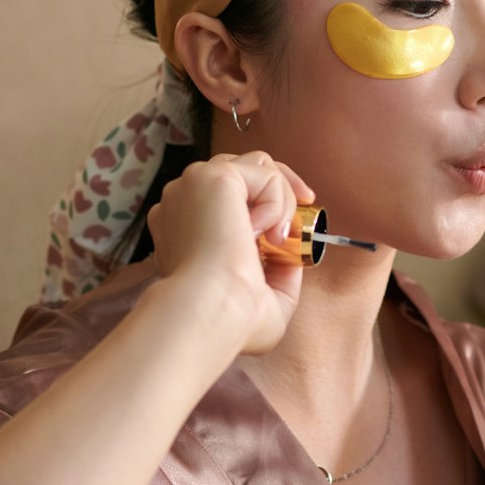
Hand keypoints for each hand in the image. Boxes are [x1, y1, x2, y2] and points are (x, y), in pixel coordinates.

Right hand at [144, 151, 315, 354]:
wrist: (212, 311)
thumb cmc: (229, 318)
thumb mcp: (262, 300)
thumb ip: (276, 276)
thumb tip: (292, 255)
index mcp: (183, 226)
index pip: (225, 197)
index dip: (263, 205)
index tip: (287, 228)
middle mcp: (183, 200)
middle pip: (241, 169)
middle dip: (279, 188)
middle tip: (301, 214)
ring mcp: (193, 184)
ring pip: (256, 166)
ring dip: (281, 199)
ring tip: (277, 239)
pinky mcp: (213, 177)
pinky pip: (265, 173)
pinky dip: (277, 202)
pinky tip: (265, 234)